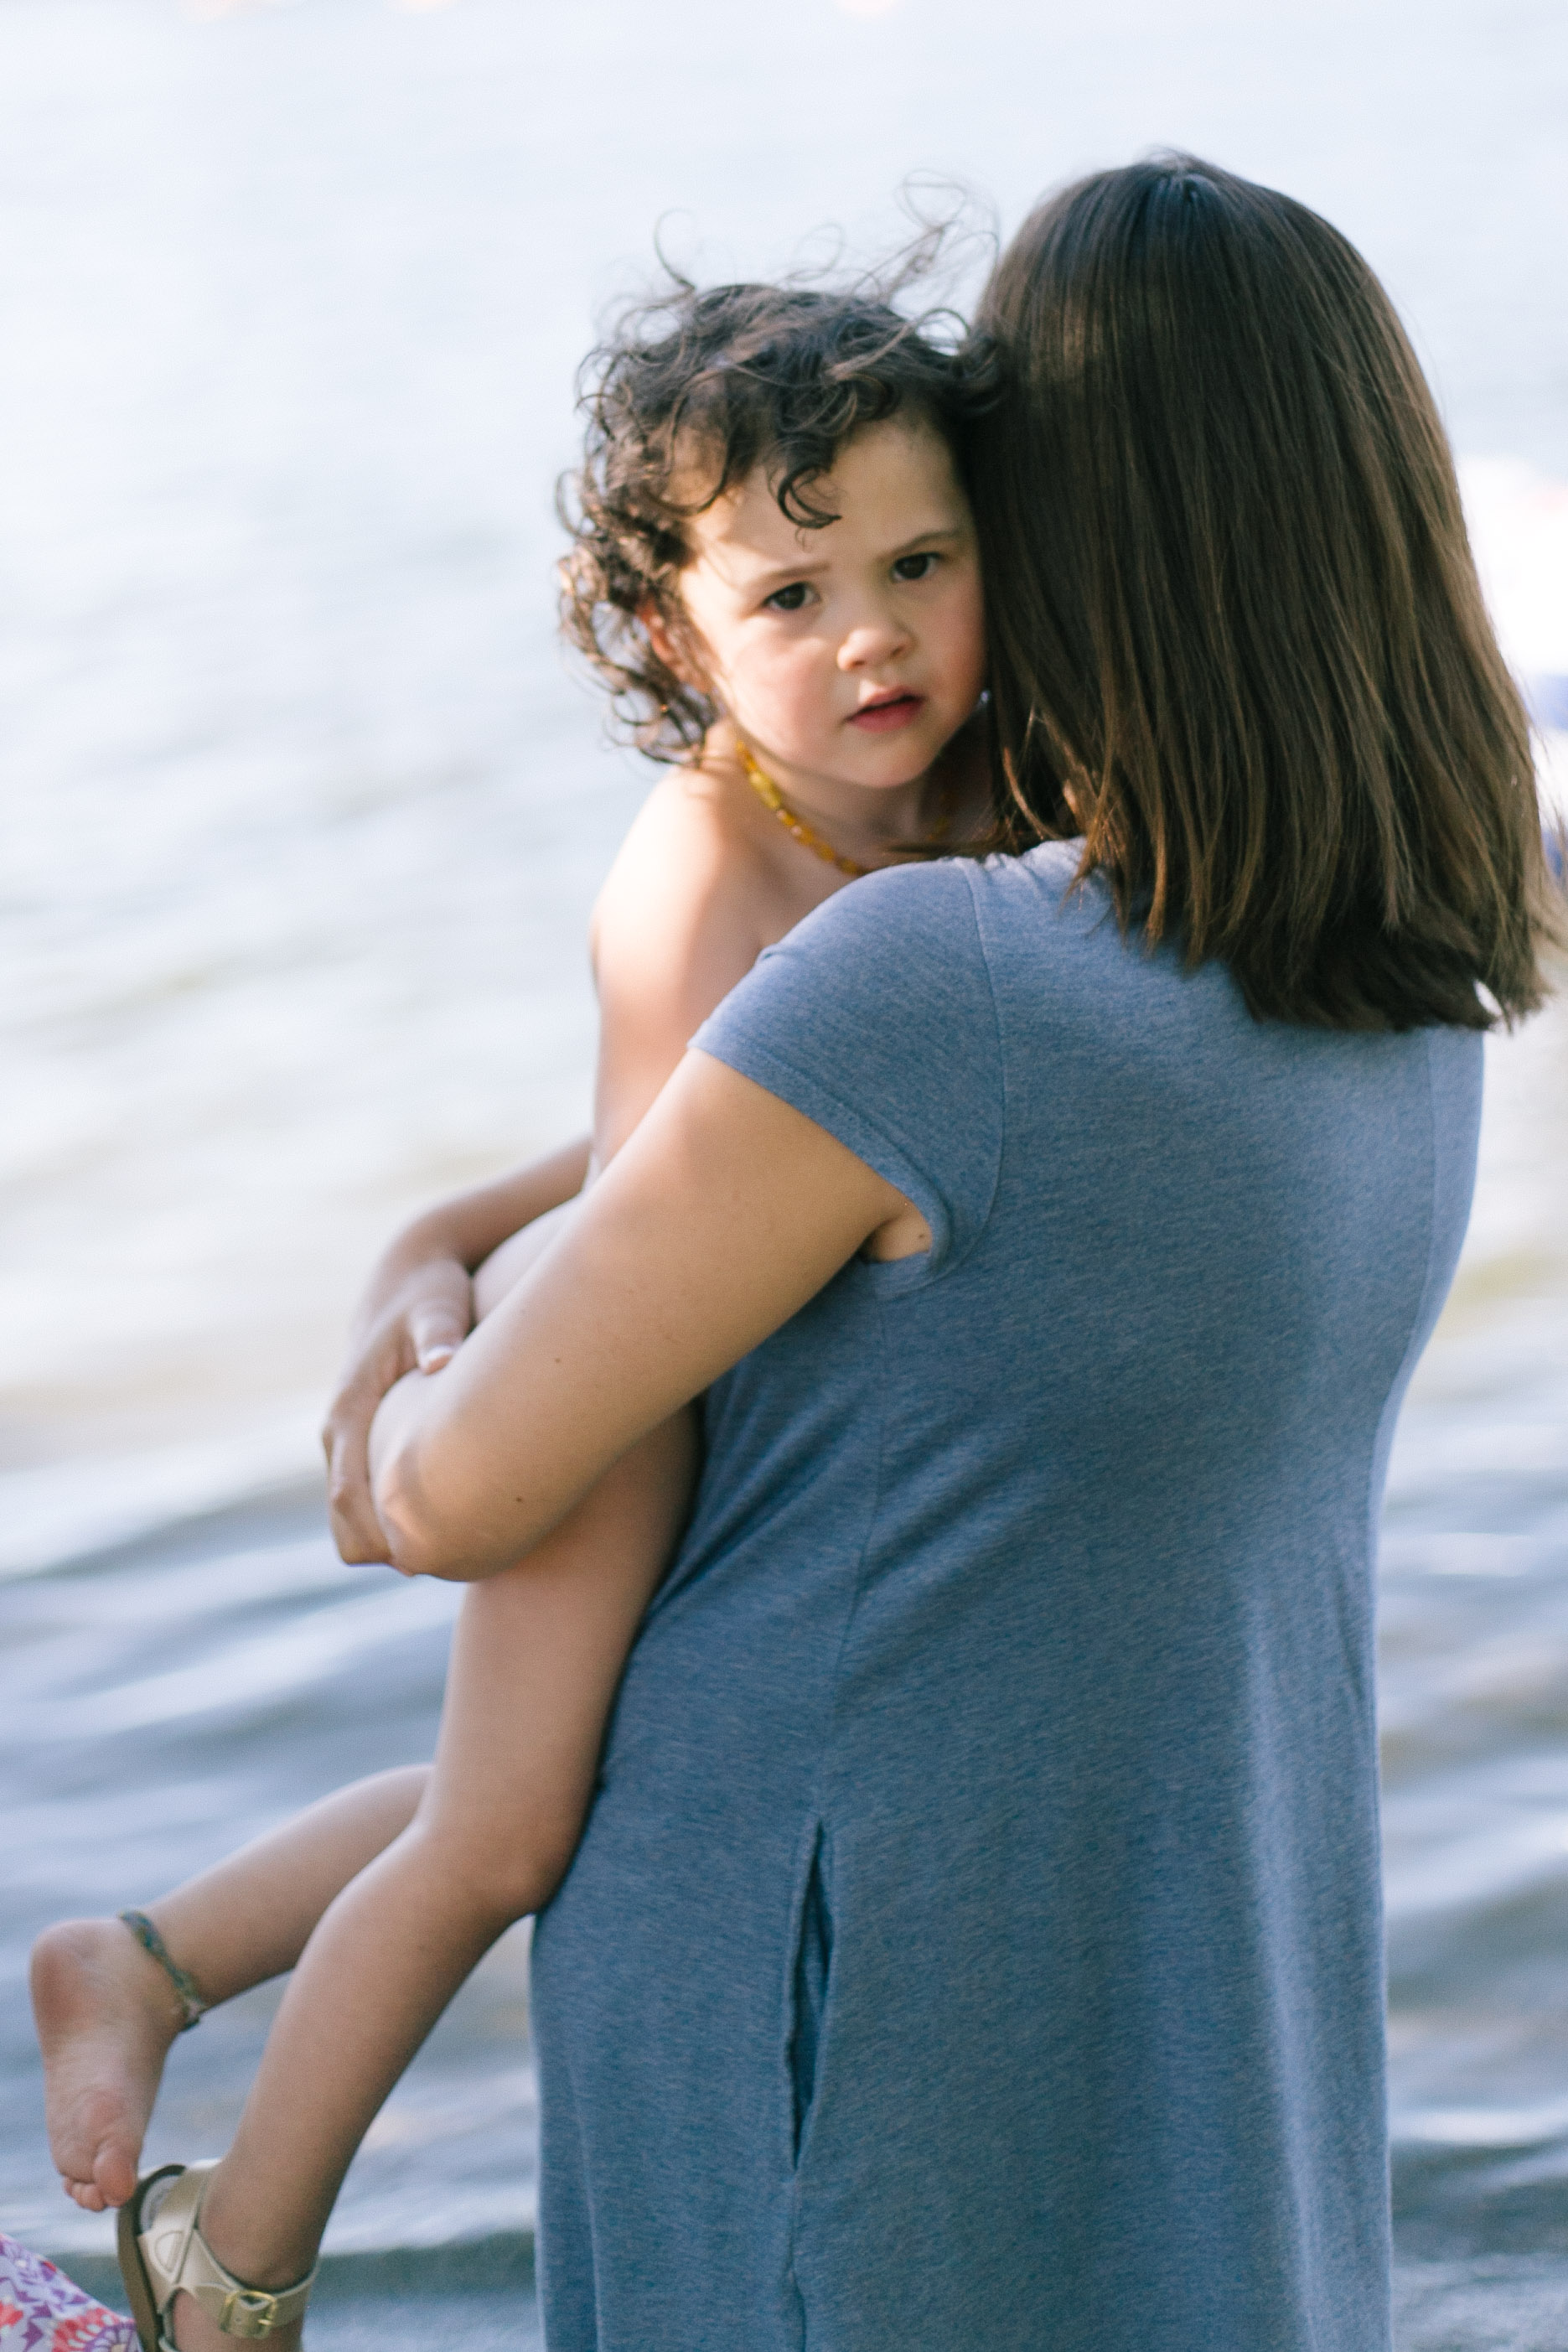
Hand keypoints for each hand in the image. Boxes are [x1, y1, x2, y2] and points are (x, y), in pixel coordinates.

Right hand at [323, 1256, 473, 1562]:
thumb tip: (441, 1361)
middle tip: (447, 1570)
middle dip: (384, 1552)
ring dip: (388, 1543)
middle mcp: (340, 1430)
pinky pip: (368, 1498)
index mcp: (350, 1408)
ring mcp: (348, 1439)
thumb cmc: (429, 1291)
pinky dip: (393, 1522)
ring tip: (454, 1557)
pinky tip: (447, 1530)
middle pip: (343, 1520)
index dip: (375, 1537)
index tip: (420, 1564)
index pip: (346, 1493)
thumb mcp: (437, 1305)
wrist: (409, 1275)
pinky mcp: (365, 1442)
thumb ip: (439, 1332)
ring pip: (352, 1516)